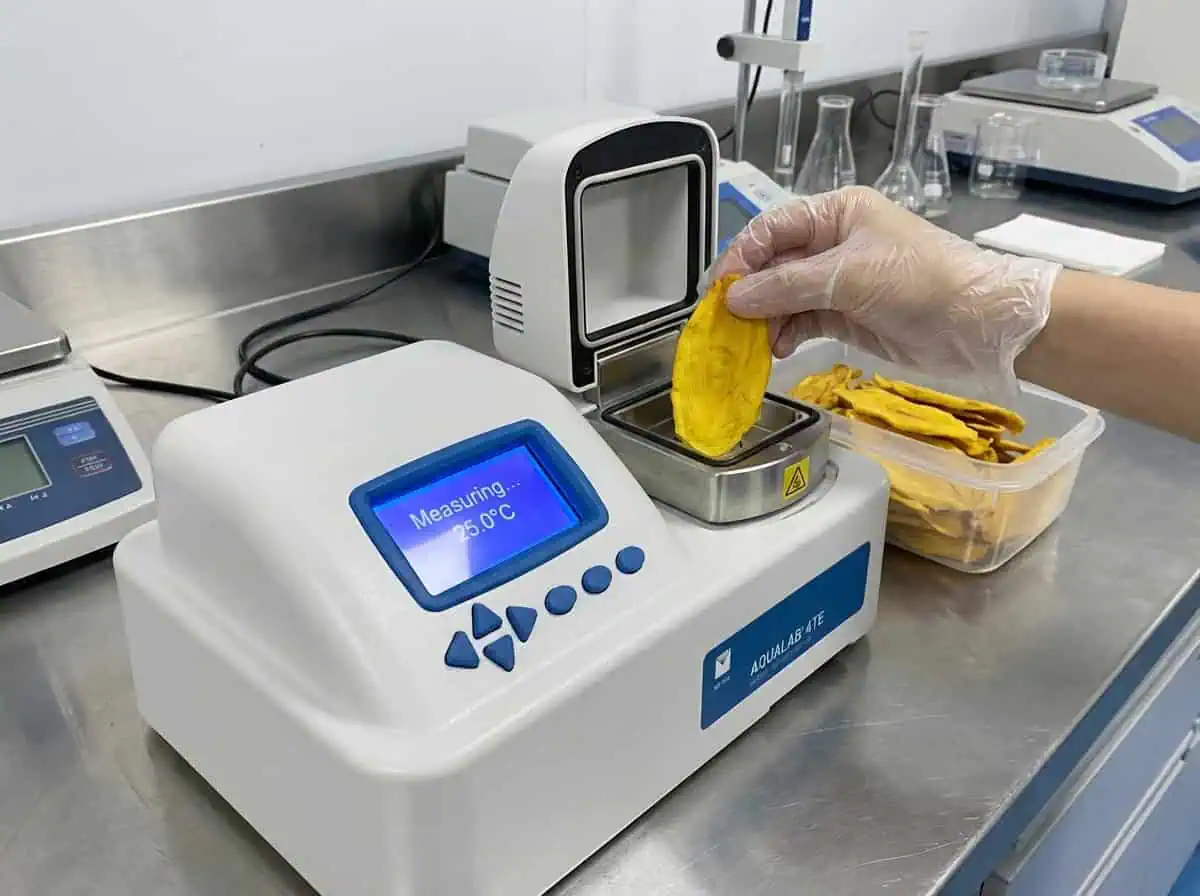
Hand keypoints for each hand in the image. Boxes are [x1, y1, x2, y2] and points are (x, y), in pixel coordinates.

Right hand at [712, 186, 1059, 393]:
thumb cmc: (924, 281)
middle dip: (749, 292)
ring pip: (784, 296)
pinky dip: (785, 334)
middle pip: (773, 264)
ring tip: (749, 342)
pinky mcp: (846, 315)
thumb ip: (787, 286)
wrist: (979, 324)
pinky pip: (801, 321)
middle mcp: (834, 243)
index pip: (772, 228)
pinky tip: (775, 348)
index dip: (741, 257)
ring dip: (764, 319)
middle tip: (723, 321)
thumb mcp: (849, 276)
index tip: (718, 289)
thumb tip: (735, 298)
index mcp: (836, 213)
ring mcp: (840, 281)